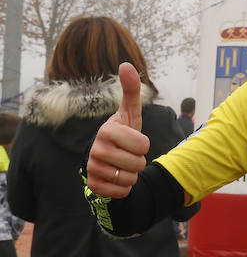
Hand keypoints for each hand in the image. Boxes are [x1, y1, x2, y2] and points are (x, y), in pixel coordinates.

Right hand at [85, 63, 149, 197]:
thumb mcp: (130, 113)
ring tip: (123, 165)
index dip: (144, 145)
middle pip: (138, 163)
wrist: (109, 159)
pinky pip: (121, 192)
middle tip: (129, 155)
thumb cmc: (124, 133)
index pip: (143, 144)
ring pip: (130, 179)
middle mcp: (95, 150)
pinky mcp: (93, 186)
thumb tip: (126, 64)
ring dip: (132, 174)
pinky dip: (125, 188)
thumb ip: (131, 91)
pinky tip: (117, 178)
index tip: (134, 140)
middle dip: (139, 161)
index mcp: (106, 131)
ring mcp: (92, 169)